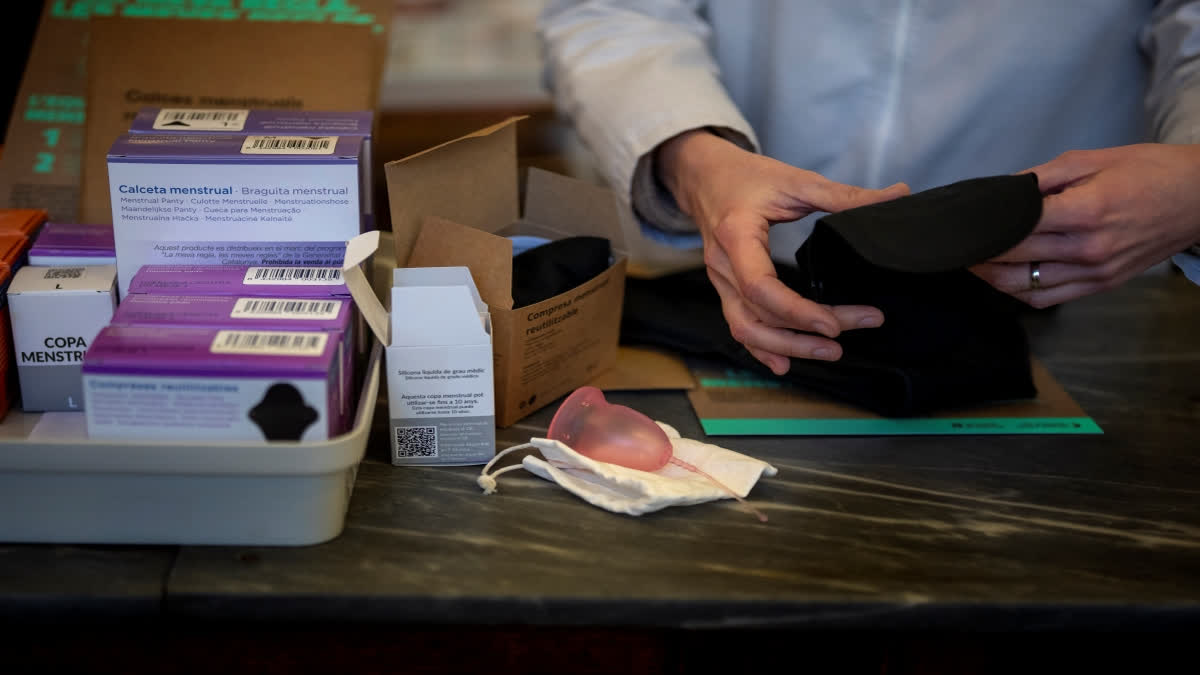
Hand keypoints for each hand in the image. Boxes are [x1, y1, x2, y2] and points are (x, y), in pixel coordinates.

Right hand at [656, 130, 908, 373]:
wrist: (704, 175)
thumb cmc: (746, 177)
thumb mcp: (796, 180)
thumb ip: (845, 195)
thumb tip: (898, 196)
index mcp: (737, 236)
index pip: (761, 287)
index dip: (797, 311)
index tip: (833, 324)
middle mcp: (723, 265)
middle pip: (758, 316)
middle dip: (801, 335)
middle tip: (844, 340)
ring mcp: (720, 281)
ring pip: (746, 328)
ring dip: (786, 347)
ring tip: (828, 352)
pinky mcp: (725, 288)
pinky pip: (739, 324)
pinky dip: (762, 348)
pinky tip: (785, 363)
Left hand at [972, 143, 1199, 306]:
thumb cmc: (1151, 171)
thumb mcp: (1094, 159)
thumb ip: (1043, 177)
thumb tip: (1004, 190)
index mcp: (1084, 211)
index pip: (1014, 227)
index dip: (981, 228)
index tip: (959, 225)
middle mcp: (1087, 248)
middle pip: (1013, 257)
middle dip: (977, 253)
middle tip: (956, 243)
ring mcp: (1095, 272)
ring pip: (1024, 286)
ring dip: (991, 278)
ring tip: (972, 262)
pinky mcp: (1102, 285)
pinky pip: (1048, 298)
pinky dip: (1019, 292)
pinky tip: (1004, 279)